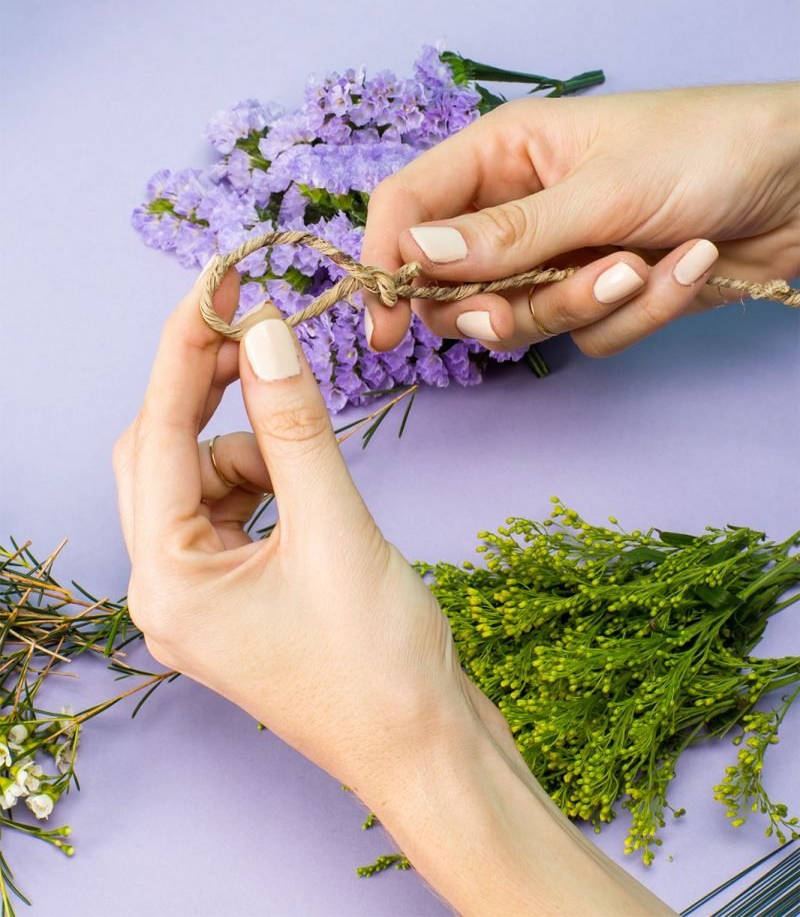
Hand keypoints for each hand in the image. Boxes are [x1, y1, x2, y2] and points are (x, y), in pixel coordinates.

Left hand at [112, 264, 471, 790]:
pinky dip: (272, 472)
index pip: (157, 435)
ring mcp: (206, 594)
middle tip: (263, 330)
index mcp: (168, 585)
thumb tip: (265, 337)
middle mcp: (170, 590)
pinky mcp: (245, 591)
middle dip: (209, 389)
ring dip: (253, 439)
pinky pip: (237, 503)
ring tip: (316, 449)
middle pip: (162, 453)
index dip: (185, 349)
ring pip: (204, 474)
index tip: (216, 280)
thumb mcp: (337, 530)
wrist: (433, 754)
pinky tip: (315, 483)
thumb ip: (296, 427)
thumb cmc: (382, 668)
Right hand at [361, 82, 799, 356]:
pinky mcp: (607, 293)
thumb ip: (505, 235)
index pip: (410, 208)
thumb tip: (414, 258)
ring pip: (524, 318)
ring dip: (583, 303)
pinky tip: (688, 265)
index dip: (386, 266)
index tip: (384, 328)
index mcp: (504, 154)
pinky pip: (589, 334)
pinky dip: (638, 313)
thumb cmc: (708, 149)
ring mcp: (563, 254)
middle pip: (457, 283)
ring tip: (640, 266)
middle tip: (523, 310)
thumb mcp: (601, 189)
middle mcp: (521, 207)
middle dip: (497, 305)